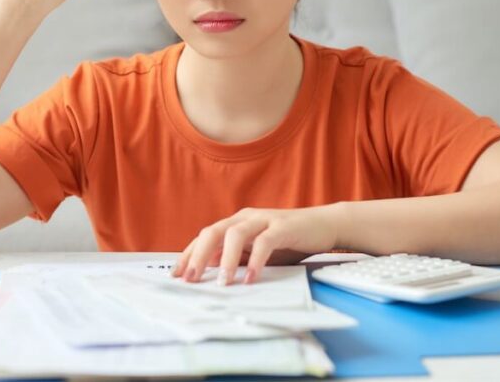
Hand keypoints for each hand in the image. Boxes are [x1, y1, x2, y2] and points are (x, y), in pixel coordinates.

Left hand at [170, 205, 343, 285]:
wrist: (323, 225)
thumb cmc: (288, 241)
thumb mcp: (256, 251)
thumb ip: (236, 256)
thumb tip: (209, 267)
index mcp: (235, 223)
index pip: (205, 237)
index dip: (189, 254)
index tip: (176, 275)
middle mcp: (245, 217)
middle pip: (213, 231)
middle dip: (198, 255)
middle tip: (191, 279)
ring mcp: (264, 219)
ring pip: (235, 234)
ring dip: (226, 260)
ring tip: (223, 283)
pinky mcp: (283, 226)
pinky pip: (265, 242)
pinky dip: (257, 260)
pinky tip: (251, 279)